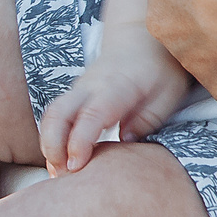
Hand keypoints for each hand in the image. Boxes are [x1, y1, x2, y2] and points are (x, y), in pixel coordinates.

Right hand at [37, 41, 191, 173]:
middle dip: (52, 146)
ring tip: (57, 175)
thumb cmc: (159, 68)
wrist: (141, 39)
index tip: (75, 166)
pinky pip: (54, 117)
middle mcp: (90, 86)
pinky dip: (52, 140)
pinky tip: (60, 163)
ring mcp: (78, 90)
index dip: (78, 141)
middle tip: (60, 177)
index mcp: (116, 86)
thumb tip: (125, 141)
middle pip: (57, 114)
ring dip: (48, 146)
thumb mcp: (168, 94)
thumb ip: (148, 119)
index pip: (90, 115)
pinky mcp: (74, 97)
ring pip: (50, 116)